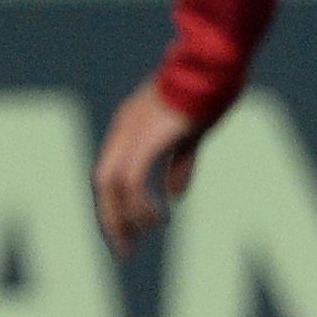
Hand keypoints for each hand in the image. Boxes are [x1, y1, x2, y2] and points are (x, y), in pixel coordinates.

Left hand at [92, 81, 204, 252]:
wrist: (213, 66)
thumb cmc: (208, 93)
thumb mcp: (191, 135)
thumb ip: (181, 163)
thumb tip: (175, 195)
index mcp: (130, 125)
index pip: (110, 173)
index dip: (116, 204)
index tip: (129, 232)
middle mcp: (123, 129)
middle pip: (103, 184)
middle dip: (112, 220)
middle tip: (125, 251)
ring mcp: (131, 133)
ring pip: (111, 186)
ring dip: (125, 216)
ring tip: (145, 235)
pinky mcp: (145, 138)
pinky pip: (131, 182)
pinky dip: (140, 204)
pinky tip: (158, 218)